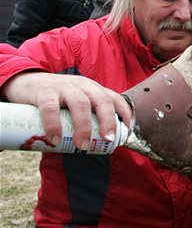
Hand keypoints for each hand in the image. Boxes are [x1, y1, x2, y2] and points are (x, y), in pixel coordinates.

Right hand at [1, 72, 131, 149]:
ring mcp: (64, 87)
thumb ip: (86, 117)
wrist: (26, 82)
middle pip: (101, 100)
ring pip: (80, 104)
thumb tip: (96, 147)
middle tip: (107, 139)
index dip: (124, 113)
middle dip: (108, 120)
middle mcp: (82, 86)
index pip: (114, 98)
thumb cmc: (57, 97)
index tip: (127, 130)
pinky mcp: (44, 93)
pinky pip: (51, 109)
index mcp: (93, 89)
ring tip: (82, 145)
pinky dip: (54, 126)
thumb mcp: (76, 101)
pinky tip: (55, 140)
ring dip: (83, 127)